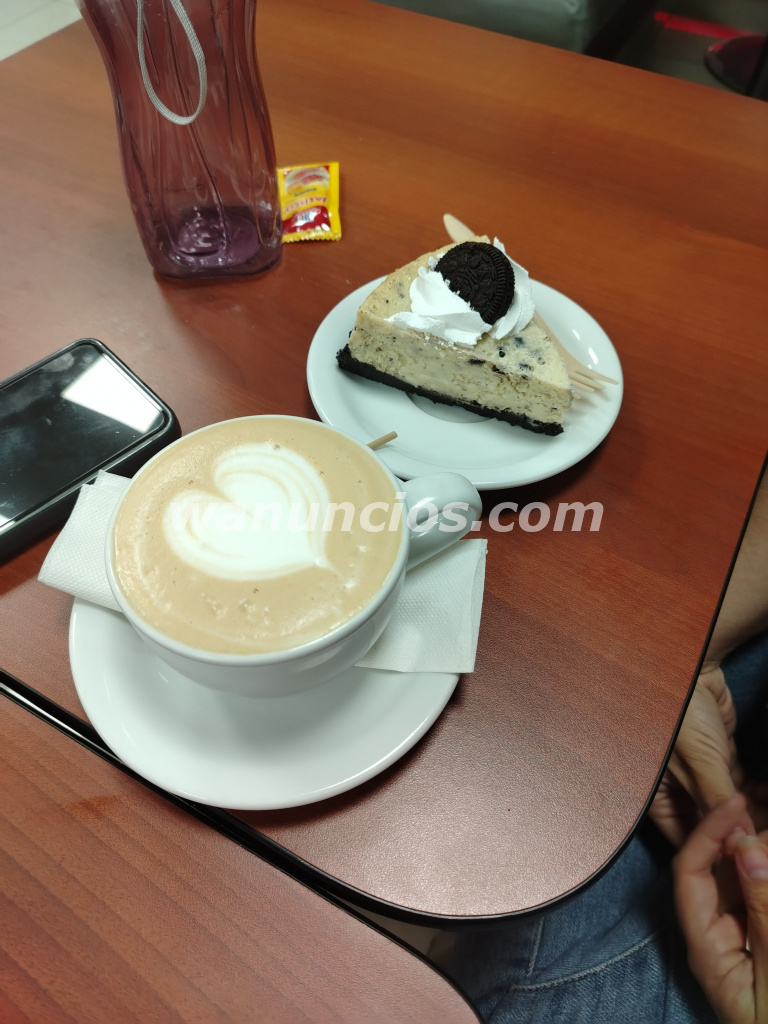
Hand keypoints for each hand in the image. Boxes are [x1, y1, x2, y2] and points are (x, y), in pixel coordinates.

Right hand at [651, 665, 746, 845]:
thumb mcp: (701, 763)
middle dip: (742, 835)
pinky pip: (742, 790)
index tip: (748, 863)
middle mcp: (679, 792)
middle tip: (766, 843)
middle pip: (714, 829)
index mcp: (660, 798)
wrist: (693, 669)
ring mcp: (702, 779)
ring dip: (755, 816)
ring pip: (732, 810)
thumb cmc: (682, 712)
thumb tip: (740, 845)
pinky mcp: (721, 764)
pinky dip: (759, 797)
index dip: (718, 855)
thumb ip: (720, 804)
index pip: (690, 841)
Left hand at [674, 794, 767, 1023]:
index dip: (709, 830)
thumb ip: (765, 912)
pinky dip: (767, 880)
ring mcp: (742, 944)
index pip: (690, 872)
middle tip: (765, 807)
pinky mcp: (762, 948)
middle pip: (721, 873)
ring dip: (760, 858)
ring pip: (747, 884)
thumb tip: (746, 850)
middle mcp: (718, 941)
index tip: (736, 801)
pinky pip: (761, 903)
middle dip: (744, 838)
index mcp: (706, 948)